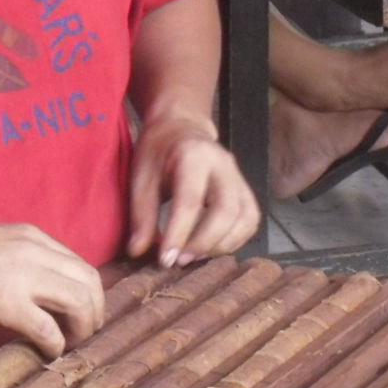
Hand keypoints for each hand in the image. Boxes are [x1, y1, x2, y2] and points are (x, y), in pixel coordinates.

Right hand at [0, 222, 103, 357]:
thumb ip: (16, 260)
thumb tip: (30, 291)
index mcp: (31, 236)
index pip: (79, 264)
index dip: (87, 294)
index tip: (79, 315)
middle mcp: (34, 250)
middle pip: (90, 282)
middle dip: (94, 312)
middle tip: (83, 334)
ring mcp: (22, 275)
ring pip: (81, 302)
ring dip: (82, 329)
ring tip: (68, 345)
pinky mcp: (6, 302)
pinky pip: (49, 328)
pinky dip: (55, 345)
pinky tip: (46, 353)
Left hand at [126, 114, 261, 267]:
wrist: (181, 127)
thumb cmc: (158, 151)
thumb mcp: (140, 177)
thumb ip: (141, 215)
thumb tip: (138, 252)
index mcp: (194, 156)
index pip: (191, 201)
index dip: (179, 234)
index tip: (165, 260)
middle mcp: (224, 165)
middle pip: (227, 211)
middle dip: (205, 242)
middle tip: (180, 260)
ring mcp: (239, 177)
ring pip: (245, 219)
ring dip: (222, 245)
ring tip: (194, 256)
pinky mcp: (245, 190)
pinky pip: (250, 221)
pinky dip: (234, 241)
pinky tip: (210, 248)